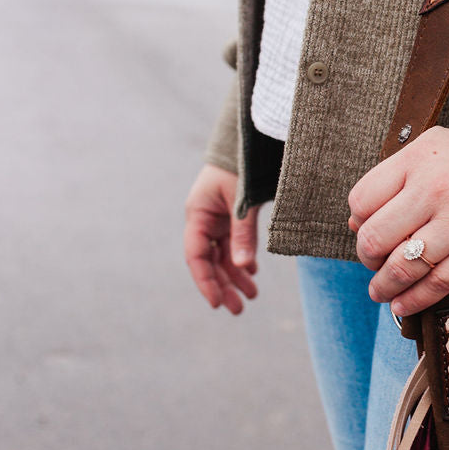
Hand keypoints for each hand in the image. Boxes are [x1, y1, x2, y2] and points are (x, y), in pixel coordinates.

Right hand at [184, 164, 260, 314]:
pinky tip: (252, 273)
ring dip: (235, 276)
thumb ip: (243, 232)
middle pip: (210, 261)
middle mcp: (204, 219)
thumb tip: (245, 266)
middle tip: (238, 310)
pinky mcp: (231, 216)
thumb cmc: (240, 165)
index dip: (205, 281)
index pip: (196, 257)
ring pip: (223, 255)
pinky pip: (234, 244)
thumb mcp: (242, 200)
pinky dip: (243, 258)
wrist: (248, 139)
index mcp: (198, 214)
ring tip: (251, 297)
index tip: (216, 303)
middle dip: (223, 286)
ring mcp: (217, 218)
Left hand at [347, 127, 448, 317]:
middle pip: (375, 238)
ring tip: (380, 292)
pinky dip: (414, 300)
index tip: (366, 233)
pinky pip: (438, 284)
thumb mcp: (435, 147)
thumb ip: (396, 174)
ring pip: (402, 267)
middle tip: (372, 265)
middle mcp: (434, 188)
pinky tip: (403, 305)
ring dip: (384, 287)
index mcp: (418, 159)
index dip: (358, 223)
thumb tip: (357, 221)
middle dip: (367, 259)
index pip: (362, 200)